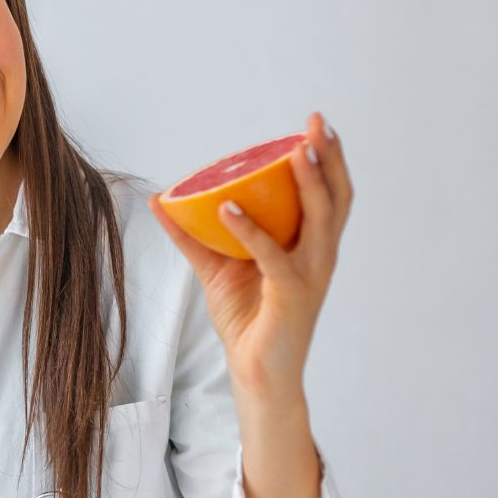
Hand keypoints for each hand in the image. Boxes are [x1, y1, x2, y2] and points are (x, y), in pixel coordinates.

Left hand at [148, 112, 353, 397]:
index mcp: (311, 246)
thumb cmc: (246, 318)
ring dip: (308, 183)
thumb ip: (193, 235)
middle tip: (314, 124)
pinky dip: (250, 230)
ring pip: (318, 220)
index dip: (329, 160)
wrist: (257, 372)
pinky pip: (271, 256)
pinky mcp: (290, 295)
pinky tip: (227, 208)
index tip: (316, 125)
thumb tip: (162, 199)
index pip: (330, 195)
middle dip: (328, 158)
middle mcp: (319, 256)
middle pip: (335, 198)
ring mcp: (310, 275)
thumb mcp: (216, 268)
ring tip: (293, 152)